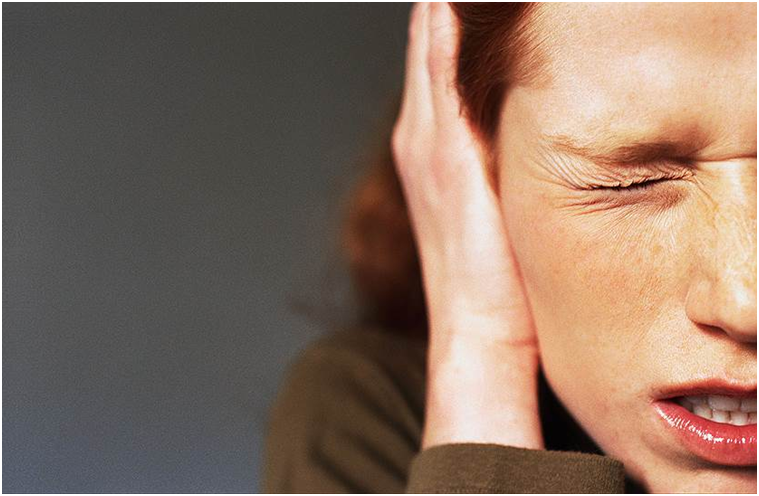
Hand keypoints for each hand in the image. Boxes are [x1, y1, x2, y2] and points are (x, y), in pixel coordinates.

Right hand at [392, 2, 543, 450]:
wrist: (477, 330)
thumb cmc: (489, 276)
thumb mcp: (483, 204)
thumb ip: (488, 159)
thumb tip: (513, 123)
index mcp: (427, 147)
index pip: (433, 62)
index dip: (442, 20)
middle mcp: (419, 137)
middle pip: (427, 42)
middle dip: (440, 5)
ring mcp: (428, 144)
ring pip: (431, 48)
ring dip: (441, 9)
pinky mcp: (449, 156)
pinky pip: (442, 72)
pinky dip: (446, 33)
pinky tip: (454, 2)